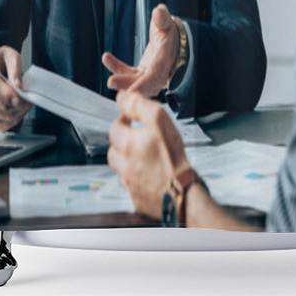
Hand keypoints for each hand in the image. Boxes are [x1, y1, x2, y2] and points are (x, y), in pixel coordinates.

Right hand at [0, 46, 31, 130]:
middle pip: (7, 109)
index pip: (7, 96)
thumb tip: (18, 85)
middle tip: (31, 101)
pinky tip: (16, 113)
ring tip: (24, 105)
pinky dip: (10, 122)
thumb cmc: (1, 58)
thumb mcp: (11, 56)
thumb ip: (15, 69)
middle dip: (23, 107)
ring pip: (4, 118)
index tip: (30, 98)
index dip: (21, 100)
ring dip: (18, 114)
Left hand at [103, 4, 179, 96]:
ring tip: (110, 80)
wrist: (170, 40)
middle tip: (112, 82)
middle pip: (143, 84)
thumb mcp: (167, 22)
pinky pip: (126, 73)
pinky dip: (116, 68)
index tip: (132, 91)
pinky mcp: (139, 73)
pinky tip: (107, 58)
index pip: (155, 75)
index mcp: (165, 60)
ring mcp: (147, 74)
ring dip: (121, 82)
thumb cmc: (169, 32)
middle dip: (127, 85)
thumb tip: (158, 12)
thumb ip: (163, 17)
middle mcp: (157, 71)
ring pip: (134, 82)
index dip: (144, 84)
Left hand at [108, 90, 187, 219]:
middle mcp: (124, 165)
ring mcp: (129, 183)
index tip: (131, 119)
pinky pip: (130, 185)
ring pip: (121, 168)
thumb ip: (139, 106)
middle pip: (113, 149)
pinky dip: (136, 177)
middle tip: (137, 136)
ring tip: (143, 155)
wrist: (181, 192)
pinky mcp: (137, 198)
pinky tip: (149, 174)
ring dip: (127, 159)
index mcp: (127, 144)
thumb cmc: (172, 157)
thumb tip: (122, 97)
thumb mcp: (159, 120)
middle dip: (122, 140)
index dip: (123, 119)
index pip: (114, 127)